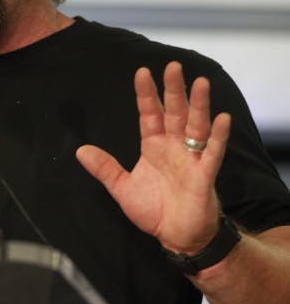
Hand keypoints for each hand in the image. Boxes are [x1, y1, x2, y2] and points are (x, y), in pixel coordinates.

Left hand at [75, 61, 230, 255]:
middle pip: (175, 112)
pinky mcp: (205, 175)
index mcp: (154, 146)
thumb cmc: (154, 211)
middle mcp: (174, 146)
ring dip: (199, 105)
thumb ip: (105, 168)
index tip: (142, 72)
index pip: (150, 114)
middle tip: (172, 66)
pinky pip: (213, 152)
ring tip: (200, 82)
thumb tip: (80, 151)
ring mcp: (191, 158)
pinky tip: (222, 118)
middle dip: (173, 90)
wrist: (176, 236)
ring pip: (196, 126)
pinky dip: (218, 137)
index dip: (146, 94)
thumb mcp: (122, 189)